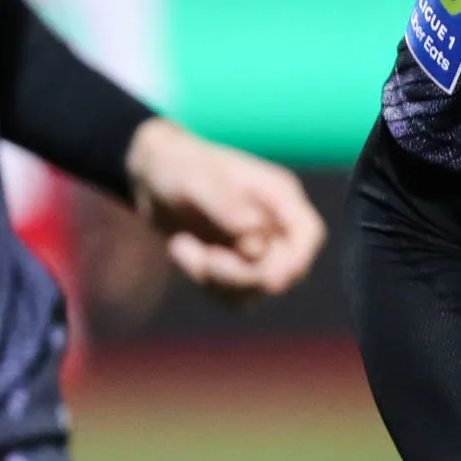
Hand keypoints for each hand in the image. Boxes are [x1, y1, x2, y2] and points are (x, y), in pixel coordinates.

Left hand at [124, 118, 325, 300]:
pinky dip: (202, 281)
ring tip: (182, 245)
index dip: (299, 259)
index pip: (309, 232)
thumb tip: (256, 240)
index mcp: (278, 196)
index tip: (273, 281)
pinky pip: (230, 294)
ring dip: (217, 280)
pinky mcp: (232, 265)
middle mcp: (273, 224)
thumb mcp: (197, 179)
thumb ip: (227, 206)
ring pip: (255, 288)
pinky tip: (180, 248)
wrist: (152, 174)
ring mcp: (253, 247)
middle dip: (244, 276)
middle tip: (206, 260)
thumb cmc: (179, 166)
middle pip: (283, 269)